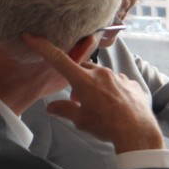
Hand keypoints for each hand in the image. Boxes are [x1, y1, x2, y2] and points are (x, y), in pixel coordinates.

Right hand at [23, 34, 162, 152]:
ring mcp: (119, 77)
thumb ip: (65, 110)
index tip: (31, 36)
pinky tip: (115, 106)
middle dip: (78, 81)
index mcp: (84, 80)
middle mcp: (102, 73)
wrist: (137, 132)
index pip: (59, 59)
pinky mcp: (131, 84)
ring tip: (99, 107)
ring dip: (96, 87)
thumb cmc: (106, 126)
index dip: (43, 47)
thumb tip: (50, 107)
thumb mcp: (81, 121)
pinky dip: (113, 91)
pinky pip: (118, 83)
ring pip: (102, 76)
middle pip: (83, 69)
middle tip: (78, 100)